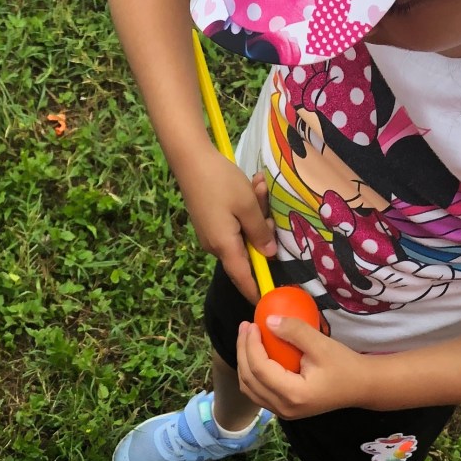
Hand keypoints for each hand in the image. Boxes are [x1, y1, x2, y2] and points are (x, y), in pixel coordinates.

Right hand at [178, 149, 275, 301]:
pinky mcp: (209, 222)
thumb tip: (269, 255)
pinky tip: (249, 186)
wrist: (189, 158)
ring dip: (255, 215)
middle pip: (247, 252)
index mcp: (225, 246)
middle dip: (262, 232)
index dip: (258, 290)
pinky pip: (233, 224)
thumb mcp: (248, 205)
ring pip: (242, 234)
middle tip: (265, 201)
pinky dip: (244, 210)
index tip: (271, 301)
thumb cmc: (220, 182)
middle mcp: (215, 246)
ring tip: (257, 185)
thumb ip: (260, 233)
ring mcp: (210, 234)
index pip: (244, 279)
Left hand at [235, 312, 369, 416]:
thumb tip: (268, 321)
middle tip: (245, 327)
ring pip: (250, 389)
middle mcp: (284, 408)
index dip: (250, 345)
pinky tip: (256, 354)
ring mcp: (283, 412)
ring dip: (244, 363)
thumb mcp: (322, 345)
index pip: (260, 369)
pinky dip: (252, 373)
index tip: (252, 324)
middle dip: (242, 351)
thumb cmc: (345, 366)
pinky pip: (258, 392)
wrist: (361, 386)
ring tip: (247, 339)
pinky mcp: (284, 408)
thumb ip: (295, 331)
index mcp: (293, 394)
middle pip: (249, 380)